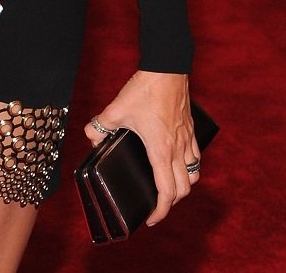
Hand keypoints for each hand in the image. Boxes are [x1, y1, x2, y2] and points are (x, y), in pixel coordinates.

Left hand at [86, 70, 196, 223]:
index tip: (151, 219)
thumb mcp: (116, 108)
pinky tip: (177, 160)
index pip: (166, 192)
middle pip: (183, 189)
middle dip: (171, 203)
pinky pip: (195, 156)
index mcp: (161, 150)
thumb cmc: (145, 89)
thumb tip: (91, 137)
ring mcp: (187, 138)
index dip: (160, 212)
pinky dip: (189, 166)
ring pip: (193, 174)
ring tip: (168, 186)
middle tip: (157, 205)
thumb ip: (100, 125)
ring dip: (183, 185)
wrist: (167, 67)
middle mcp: (178, 149)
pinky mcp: (191, 128)